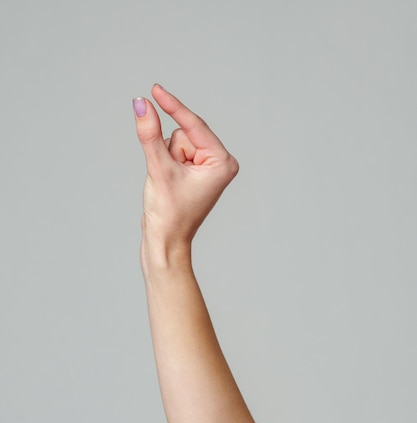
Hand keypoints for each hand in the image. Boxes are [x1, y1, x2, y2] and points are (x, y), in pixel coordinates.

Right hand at [133, 85, 238, 265]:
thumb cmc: (169, 214)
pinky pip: (172, 152)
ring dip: (165, 159)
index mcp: (223, 162)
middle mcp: (219, 163)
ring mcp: (207, 168)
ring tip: (169, 185)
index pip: (193, 126)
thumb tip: (141, 104)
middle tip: (170, 179)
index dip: (172, 107)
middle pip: (183, 134)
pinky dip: (164, 164)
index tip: (154, 89)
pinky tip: (168, 185)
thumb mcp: (158, 169)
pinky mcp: (194, 172)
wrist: (165, 243)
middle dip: (170, 152)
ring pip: (175, 142)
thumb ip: (150, 134)